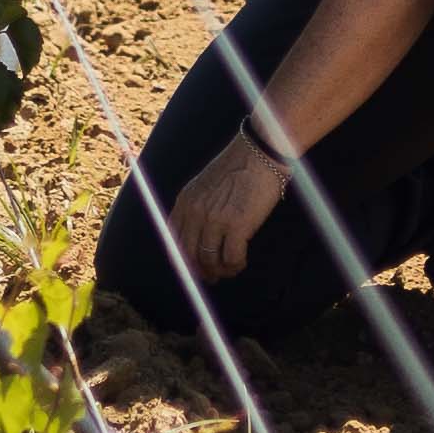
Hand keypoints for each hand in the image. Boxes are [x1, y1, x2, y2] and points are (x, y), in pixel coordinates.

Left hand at [173, 131, 293, 283]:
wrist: (259, 154)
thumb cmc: (237, 168)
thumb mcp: (205, 185)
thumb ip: (197, 207)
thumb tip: (198, 238)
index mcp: (185, 201)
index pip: (173, 240)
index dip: (182, 259)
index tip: (191, 269)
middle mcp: (195, 212)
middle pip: (189, 255)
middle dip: (200, 271)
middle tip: (211, 277)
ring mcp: (215, 220)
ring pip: (210, 261)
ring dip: (219, 271)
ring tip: (228, 270)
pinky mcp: (236, 226)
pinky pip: (231, 259)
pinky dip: (235, 266)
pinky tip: (240, 263)